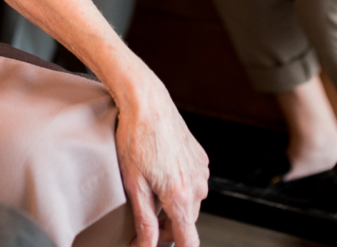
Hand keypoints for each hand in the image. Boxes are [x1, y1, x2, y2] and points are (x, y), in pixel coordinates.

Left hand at [114, 71, 209, 246]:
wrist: (148, 104)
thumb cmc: (137, 138)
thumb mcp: (134, 185)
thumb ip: (144, 221)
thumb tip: (147, 245)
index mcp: (181, 196)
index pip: (189, 241)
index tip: (160, 246)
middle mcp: (197, 186)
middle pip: (187, 222)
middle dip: (167, 228)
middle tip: (143, 223)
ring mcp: (201, 171)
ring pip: (190, 203)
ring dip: (173, 206)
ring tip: (150, 193)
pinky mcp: (201, 159)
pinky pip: (193, 183)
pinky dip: (179, 187)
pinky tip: (160, 175)